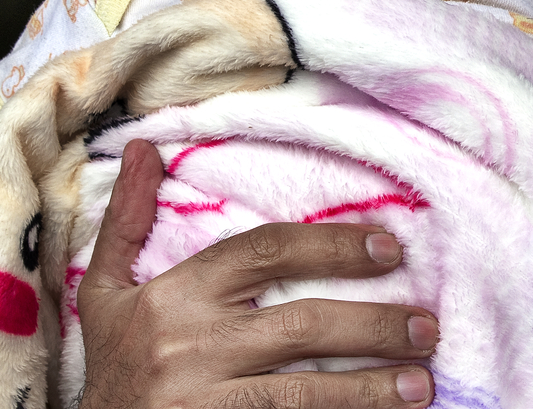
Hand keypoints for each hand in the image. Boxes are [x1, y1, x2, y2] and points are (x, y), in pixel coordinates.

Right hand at [76, 139, 438, 407]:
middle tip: (427, 327)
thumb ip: (129, 222)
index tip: (391, 248)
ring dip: (369, 389)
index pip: (267, 251)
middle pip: (301, 325)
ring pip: (302, 393)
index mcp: (174, 296)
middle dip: (373, 326)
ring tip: (421, 383)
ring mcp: (202, 402)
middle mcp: (190, 346)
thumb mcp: (105, 294)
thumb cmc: (112, 366)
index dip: (334, 245)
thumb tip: (142, 149)